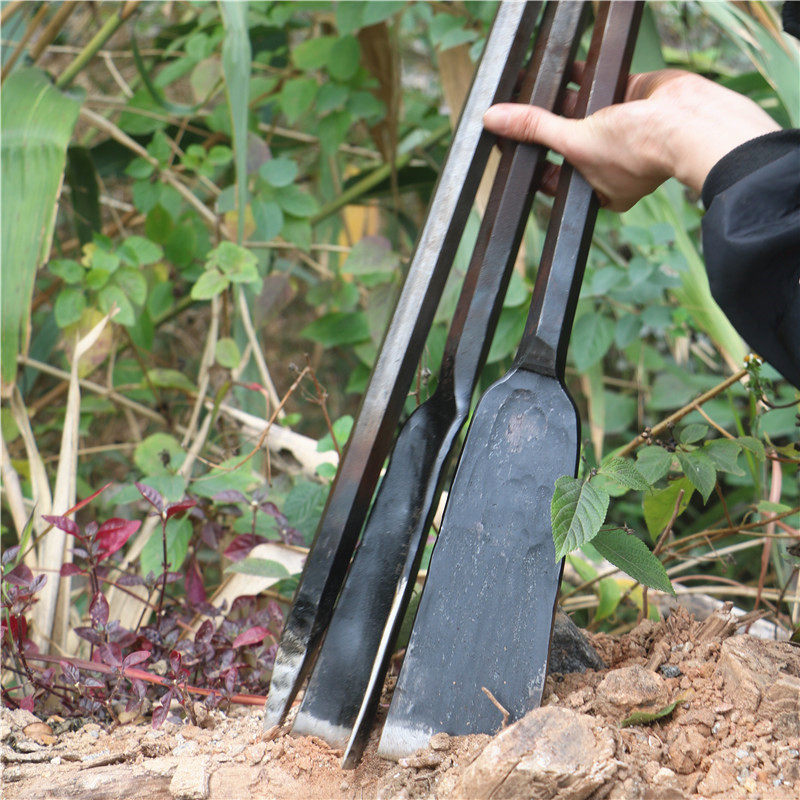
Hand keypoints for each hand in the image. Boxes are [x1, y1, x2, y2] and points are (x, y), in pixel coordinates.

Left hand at [483, 67, 780, 210]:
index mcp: (598, 190)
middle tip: (513, 112)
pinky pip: (601, 84)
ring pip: (581, 112)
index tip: (508, 145)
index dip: (532, 160)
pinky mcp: (633, 97)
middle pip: (565, 142)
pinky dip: (583, 73)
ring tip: (532, 84)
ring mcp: (622, 130)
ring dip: (560, 98)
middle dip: (542, 126)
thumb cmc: (639, 151)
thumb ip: (534, 129)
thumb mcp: (575, 142)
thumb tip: (495, 121)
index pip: (555, 177)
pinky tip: (563, 64)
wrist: (688, 121)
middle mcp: (610, 163)